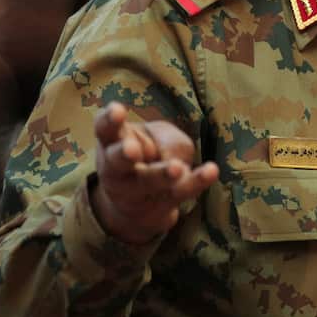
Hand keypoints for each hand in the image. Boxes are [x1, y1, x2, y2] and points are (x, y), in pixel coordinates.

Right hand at [89, 102, 218, 243]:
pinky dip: (196, 182)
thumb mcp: (155, 135)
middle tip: (132, 150)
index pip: (104, 127)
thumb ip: (164, 139)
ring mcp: (134, 190)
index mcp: (111, 141)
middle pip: (117, 161)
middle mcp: (116, 167)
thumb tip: (173, 160)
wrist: (137, 203)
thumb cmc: (147, 152)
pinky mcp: (159, 205)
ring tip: (176, 168)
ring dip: (161, 174)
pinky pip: (179, 192)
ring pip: (148, 182)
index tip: (118, 110)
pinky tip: (211, 171)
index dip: (109, 120)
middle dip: (124, 154)